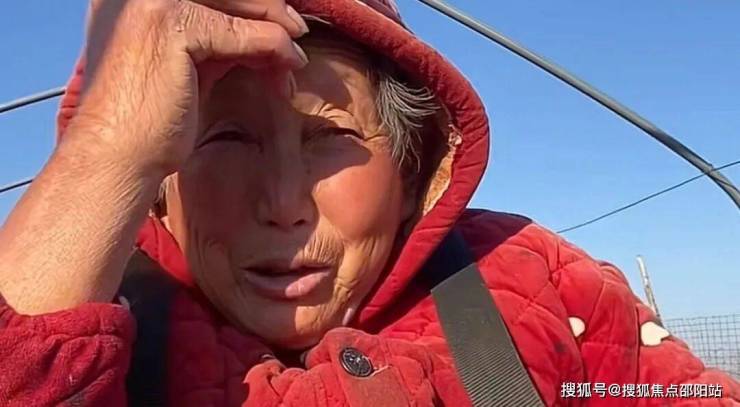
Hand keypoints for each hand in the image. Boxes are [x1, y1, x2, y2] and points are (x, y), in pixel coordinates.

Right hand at [67, 0, 308, 177]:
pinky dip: (270, 47)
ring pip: (235, 3)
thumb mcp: (185, 66)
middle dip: (265, 8)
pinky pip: (239, 31)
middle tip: (296, 31)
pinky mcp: (169, 22)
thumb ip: (213, 40)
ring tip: (294, 55)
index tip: (278, 19)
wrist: (115, 157)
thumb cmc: (148, 122)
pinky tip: (287, 64)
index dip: (247, 4)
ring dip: (274, 26)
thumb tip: (263, 29)